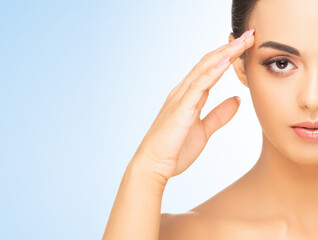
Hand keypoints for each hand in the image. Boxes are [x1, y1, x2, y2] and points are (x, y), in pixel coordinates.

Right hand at [130, 29, 254, 181]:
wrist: (153, 164)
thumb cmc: (174, 149)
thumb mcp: (204, 130)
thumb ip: (219, 114)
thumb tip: (237, 100)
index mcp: (188, 97)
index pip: (210, 70)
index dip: (227, 57)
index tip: (246, 47)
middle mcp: (183, 92)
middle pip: (208, 64)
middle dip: (229, 48)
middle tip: (249, 35)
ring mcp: (180, 98)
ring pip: (204, 69)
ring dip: (224, 53)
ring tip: (243, 40)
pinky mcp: (180, 108)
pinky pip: (198, 86)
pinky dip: (212, 72)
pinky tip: (226, 61)